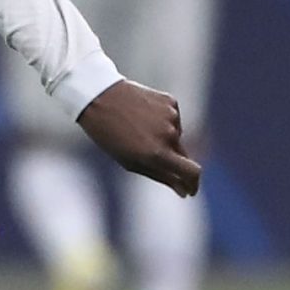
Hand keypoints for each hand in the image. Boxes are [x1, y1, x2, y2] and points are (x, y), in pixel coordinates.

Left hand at [76, 80, 200, 195]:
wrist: (97, 97)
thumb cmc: (108, 134)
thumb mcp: (129, 161)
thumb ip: (161, 176)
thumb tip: (184, 191)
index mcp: (157, 153)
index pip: (192, 172)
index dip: (193, 183)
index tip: (190, 189)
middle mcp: (169, 134)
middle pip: (183, 154)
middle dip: (172, 159)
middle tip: (148, 153)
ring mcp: (172, 116)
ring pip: (176, 135)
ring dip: (162, 137)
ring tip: (136, 129)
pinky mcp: (171, 101)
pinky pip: (172, 118)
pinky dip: (161, 120)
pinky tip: (141, 115)